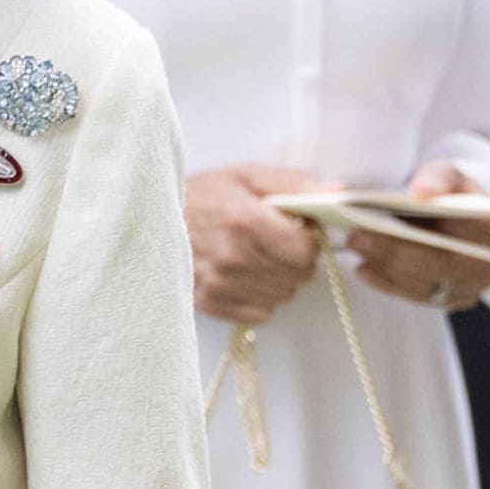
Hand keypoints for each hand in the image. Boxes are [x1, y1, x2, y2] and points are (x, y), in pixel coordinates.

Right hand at [184, 164, 325, 324]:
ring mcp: (220, 284)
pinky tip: (241, 275)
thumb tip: (340, 193)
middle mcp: (234, 258)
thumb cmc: (200, 194)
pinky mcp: (210, 304)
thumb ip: (294, 183)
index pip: (307, 251)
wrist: (148, 218)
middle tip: (272, 240)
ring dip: (277, 278)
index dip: (307, 238)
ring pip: (282, 295)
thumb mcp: (245, 175)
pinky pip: (260, 312)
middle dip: (294, 258)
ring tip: (254, 255)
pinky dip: (258, 296)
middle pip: (299, 276)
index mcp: (246, 222)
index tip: (292, 228)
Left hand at [347, 161, 489, 310]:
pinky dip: (388, 283)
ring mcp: (471, 287)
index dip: (413, 236)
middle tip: (354, 238)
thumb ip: (438, 177)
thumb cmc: (450, 190)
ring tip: (354, 248)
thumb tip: (422, 191)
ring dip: (386, 269)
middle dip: (392, 253)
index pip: (455, 238)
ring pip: (426, 286)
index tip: (370, 224)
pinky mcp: (452, 299)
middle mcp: (487, 264)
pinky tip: (362, 268)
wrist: (459, 214)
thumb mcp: (448, 173)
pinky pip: (418, 297)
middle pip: (438, 266)